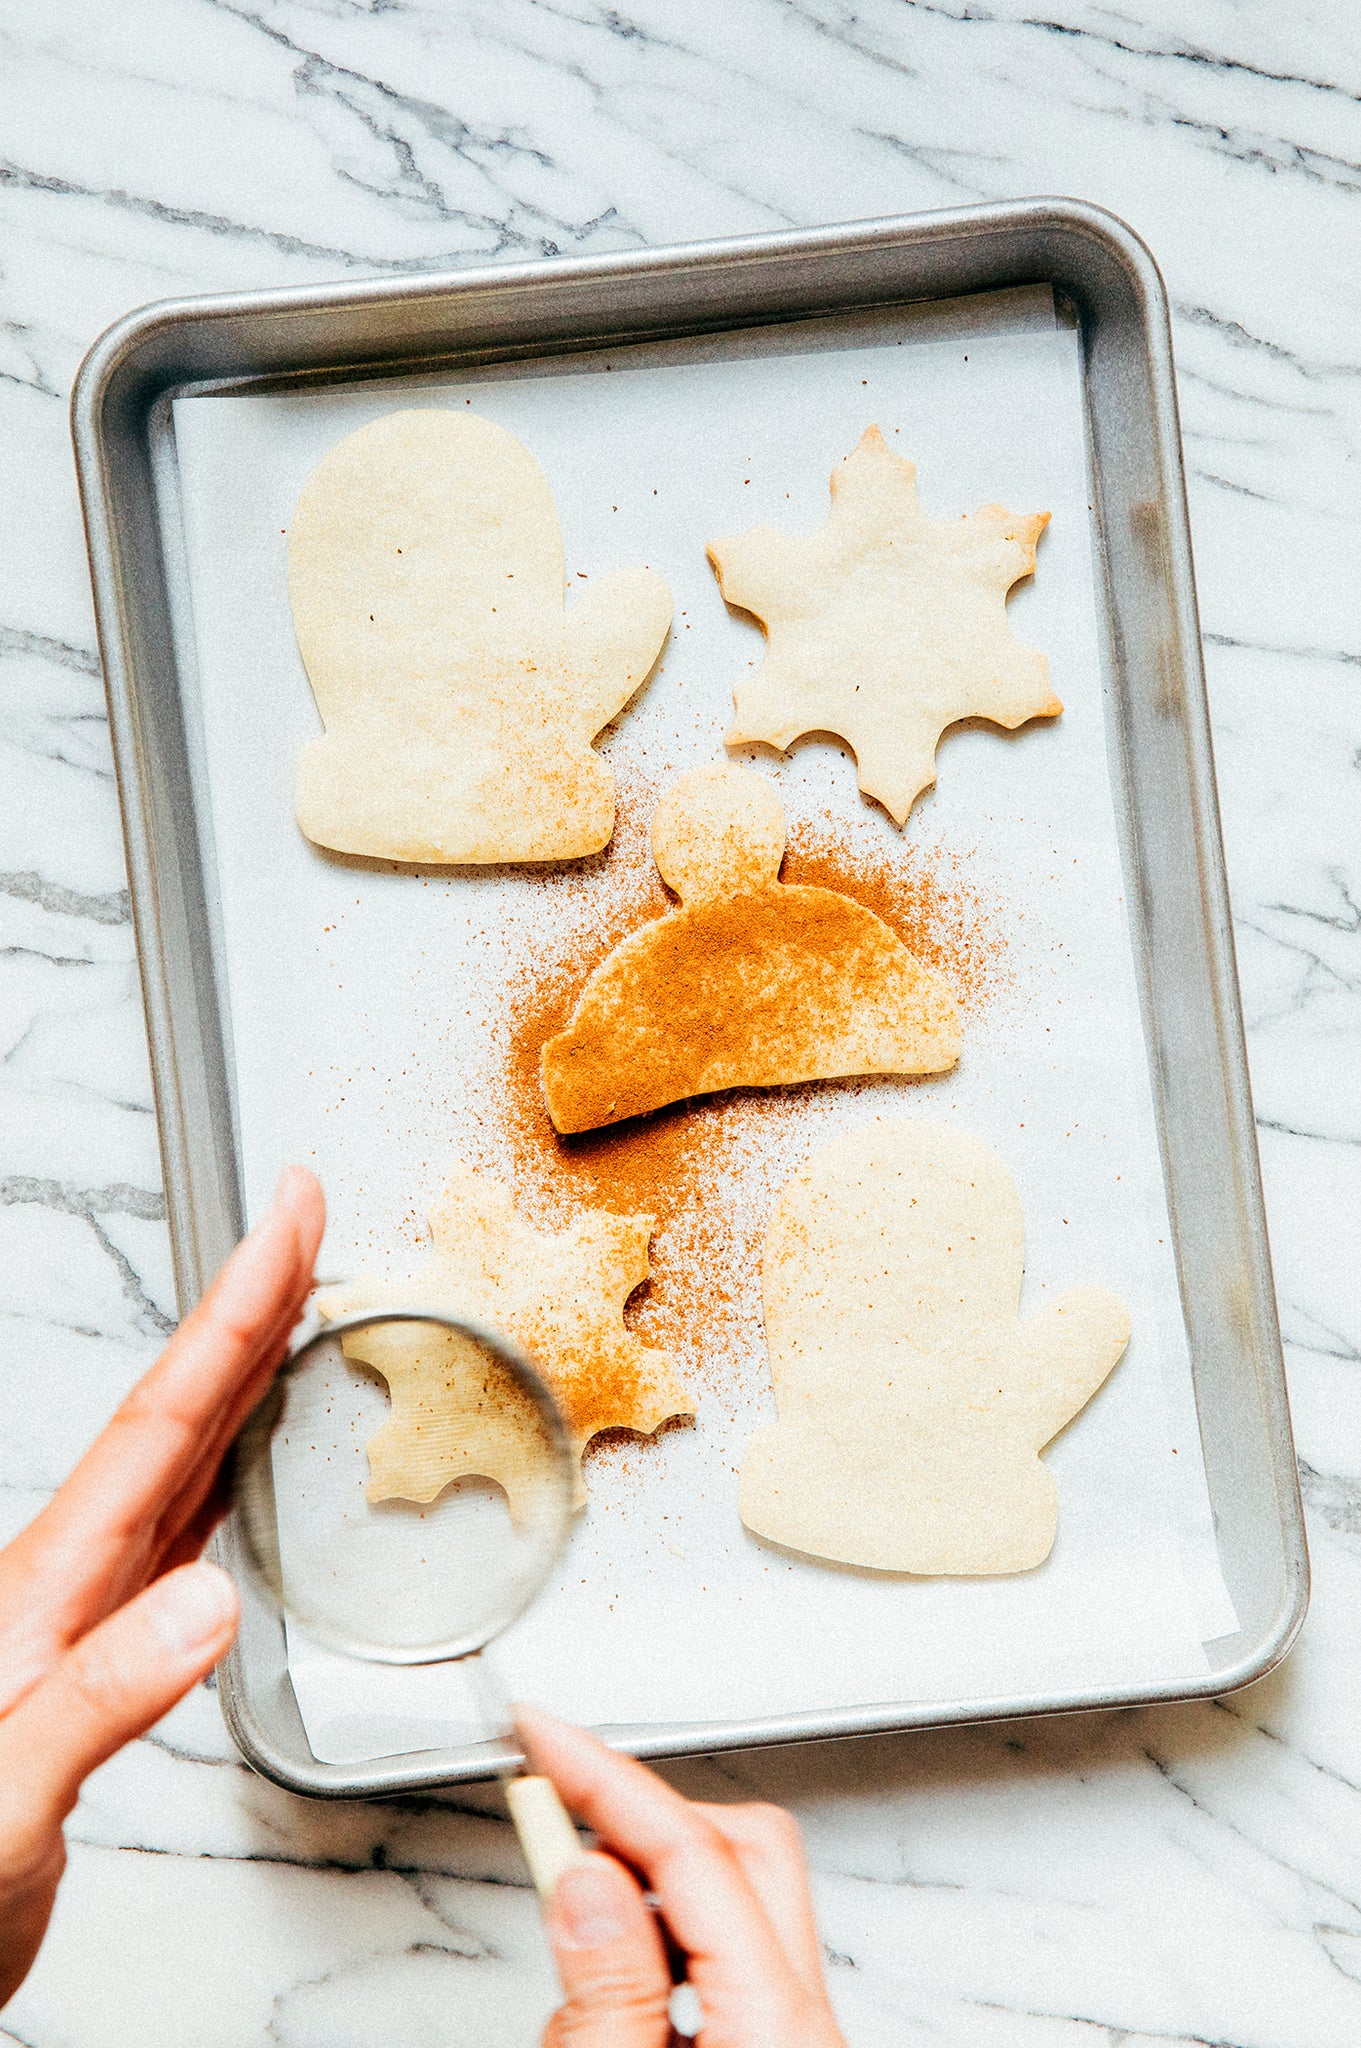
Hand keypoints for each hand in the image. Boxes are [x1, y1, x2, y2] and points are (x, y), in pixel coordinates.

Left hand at [0, 1166, 323, 2005]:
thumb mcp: (4, 1799)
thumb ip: (101, 1698)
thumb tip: (209, 1601)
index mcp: (50, 1588)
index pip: (161, 1423)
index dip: (232, 1318)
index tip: (282, 1230)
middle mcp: (70, 1577)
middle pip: (179, 1411)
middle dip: (246, 1304)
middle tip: (301, 1219)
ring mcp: (85, 1608)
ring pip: (184, 1456)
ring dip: (242, 1368)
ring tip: (294, 1301)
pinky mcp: (105, 1649)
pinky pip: (186, 1524)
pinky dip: (231, 1463)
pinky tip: (251, 1450)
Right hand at [516, 1704, 846, 2046]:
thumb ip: (608, 1991)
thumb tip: (586, 1880)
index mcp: (777, 2027)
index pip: (695, 1850)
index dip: (607, 1775)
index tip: (542, 1733)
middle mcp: (803, 2024)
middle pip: (742, 1846)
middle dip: (640, 1819)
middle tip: (550, 1813)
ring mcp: (792, 2036)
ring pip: (728, 1897)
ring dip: (640, 1895)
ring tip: (566, 1948)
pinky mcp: (768, 2047)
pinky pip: (719, 1958)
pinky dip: (653, 1950)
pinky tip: (606, 2002)